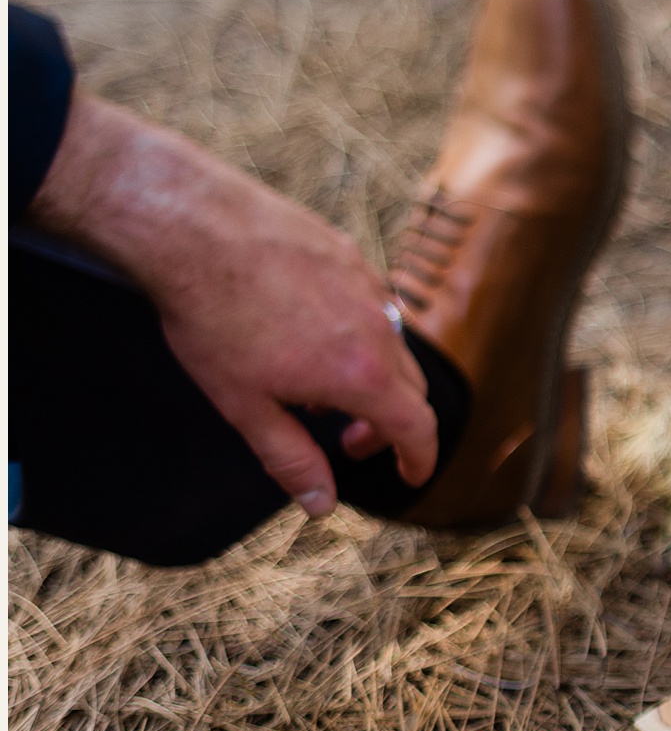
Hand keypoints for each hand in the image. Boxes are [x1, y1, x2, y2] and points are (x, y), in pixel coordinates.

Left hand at [29, 92, 436, 516]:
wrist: (190, 226)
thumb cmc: (211, 316)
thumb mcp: (245, 406)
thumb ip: (291, 459)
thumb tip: (321, 504)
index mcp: (363, 377)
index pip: (419, 430)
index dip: (419, 460)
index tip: (410, 474)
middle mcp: (381, 331)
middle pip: (412, 391)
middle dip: (389, 426)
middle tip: (347, 439)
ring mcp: (368, 288)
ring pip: (393, 347)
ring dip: (372, 378)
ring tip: (317, 383)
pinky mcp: (349, 256)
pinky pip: (371, 305)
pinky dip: (357, 333)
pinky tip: (308, 329)